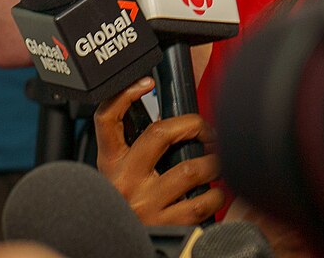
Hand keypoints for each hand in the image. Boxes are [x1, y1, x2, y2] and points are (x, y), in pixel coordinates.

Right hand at [94, 77, 223, 226]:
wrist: (112, 250)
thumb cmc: (122, 209)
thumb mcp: (115, 177)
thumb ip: (131, 154)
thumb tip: (166, 128)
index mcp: (110, 163)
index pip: (107, 119)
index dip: (124, 95)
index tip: (145, 83)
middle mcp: (126, 180)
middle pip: (160, 135)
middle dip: (192, 126)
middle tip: (205, 129)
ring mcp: (147, 203)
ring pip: (190, 170)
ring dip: (212, 163)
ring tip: (216, 162)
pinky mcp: (168, 224)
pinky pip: (202, 202)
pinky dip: (216, 195)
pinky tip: (215, 194)